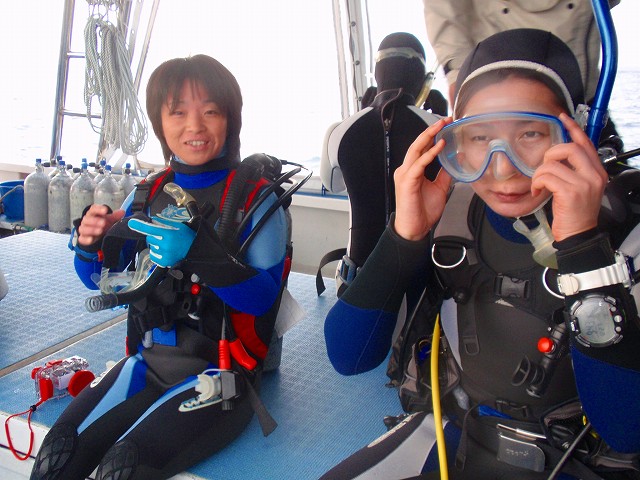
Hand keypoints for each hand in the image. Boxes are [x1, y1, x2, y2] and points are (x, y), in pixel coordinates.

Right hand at [78, 205, 124, 245]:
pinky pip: (82, 239)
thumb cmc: (104, 224)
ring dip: (91, 230)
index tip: (105, 210)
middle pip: (87, 219)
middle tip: (103, 223)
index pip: (93, 209)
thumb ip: (115, 216)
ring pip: (83, 229)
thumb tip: (122, 212)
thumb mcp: (110, 219)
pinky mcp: (83, 238)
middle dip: (95, 221)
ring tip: (100, 231)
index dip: (98, 209)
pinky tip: (91, 239)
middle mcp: (86, 221)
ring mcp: (84, 229)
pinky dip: (86, 239)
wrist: (99, 234)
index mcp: (93, 214)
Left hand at [127, 216, 195, 267]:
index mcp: (169, 234)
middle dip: (154, 236)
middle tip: (163, 237)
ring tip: (166, 245)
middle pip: (150, 238)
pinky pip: (153, 255)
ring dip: (156, 245)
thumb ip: (163, 223)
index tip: (131, 223)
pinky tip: (164, 251)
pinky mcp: (164, 262)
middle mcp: (166, 244)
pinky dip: (156, 252)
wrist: (195, 250)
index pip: (151, 228)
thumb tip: (151, 220)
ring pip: (151, 247)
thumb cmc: (187, 236)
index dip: (140, 225)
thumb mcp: (177, 226)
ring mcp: (165, 254)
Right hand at [393, 118, 452, 240]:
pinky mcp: (407, 181)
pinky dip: (429, 154)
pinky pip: (419, 164)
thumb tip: (455, 161)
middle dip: (431, 130)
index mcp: (413, 170)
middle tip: (445, 119)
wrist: (414, 229)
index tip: (446, 125)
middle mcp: (407, 169)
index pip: (422, 148)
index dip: (433, 135)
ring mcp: (405, 174)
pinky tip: (439, 146)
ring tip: (441, 126)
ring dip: (429, 136)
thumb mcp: (439, 189)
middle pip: (418, 144)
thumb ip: (444, 174)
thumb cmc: (422, 211)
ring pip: (416, 149)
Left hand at [531, 113, 607, 241]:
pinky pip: (547, 177)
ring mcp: (583, 184)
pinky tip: (539, 192)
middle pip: (570, 148)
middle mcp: (593, 175)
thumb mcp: (579, 189)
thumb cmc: (574, 214)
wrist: (578, 236)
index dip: (573, 129)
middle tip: (543, 167)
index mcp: (597, 172)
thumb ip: (573, 171)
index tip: (562, 118)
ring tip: (539, 185)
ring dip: (539, 174)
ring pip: (553, 164)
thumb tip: (556, 156)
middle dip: (550, 154)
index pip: (586, 143)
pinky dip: (538, 183)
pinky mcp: (570, 192)